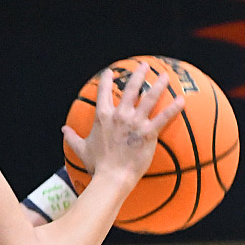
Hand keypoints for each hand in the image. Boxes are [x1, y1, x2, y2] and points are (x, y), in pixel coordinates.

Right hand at [62, 63, 183, 191]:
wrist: (111, 178)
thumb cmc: (97, 165)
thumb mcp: (82, 149)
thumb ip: (72, 137)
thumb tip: (63, 129)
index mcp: (103, 117)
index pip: (103, 93)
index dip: (106, 80)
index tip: (109, 72)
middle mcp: (119, 115)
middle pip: (131, 89)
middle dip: (138, 75)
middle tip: (144, 66)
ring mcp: (135, 123)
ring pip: (149, 98)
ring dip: (158, 86)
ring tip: (164, 76)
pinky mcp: (148, 133)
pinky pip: (163, 118)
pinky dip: (173, 109)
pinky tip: (182, 100)